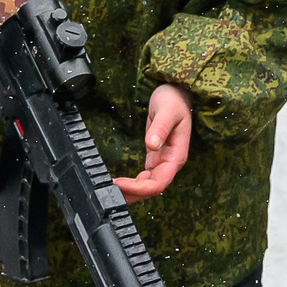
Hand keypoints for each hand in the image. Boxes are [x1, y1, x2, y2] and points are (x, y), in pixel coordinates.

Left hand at [114, 84, 193, 203]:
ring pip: (148, 186)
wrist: (175, 93)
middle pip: (152, 188)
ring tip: (112, 192)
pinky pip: (144, 178)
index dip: (139, 187)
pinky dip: (133, 184)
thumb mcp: (167, 110)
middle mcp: (170, 163)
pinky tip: (120, 184)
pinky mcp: (154, 158)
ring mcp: (162, 161)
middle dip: (132, 193)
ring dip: (132, 192)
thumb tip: (152, 145)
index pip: (159, 182)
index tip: (120, 183)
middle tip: (110, 192)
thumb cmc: (174, 100)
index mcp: (176, 156)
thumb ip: (160, 128)